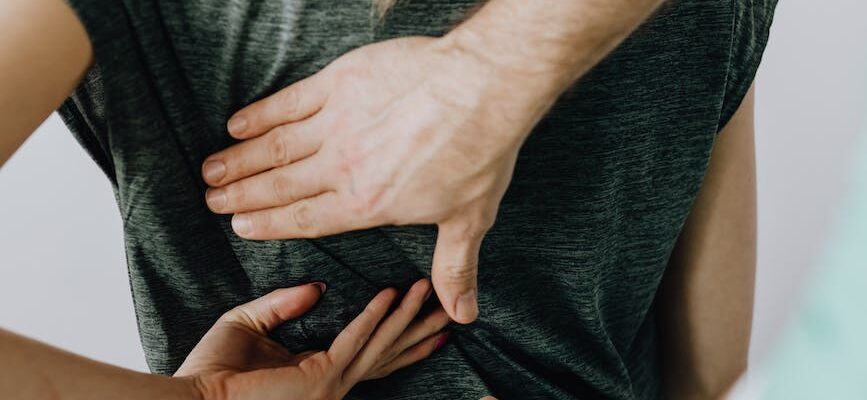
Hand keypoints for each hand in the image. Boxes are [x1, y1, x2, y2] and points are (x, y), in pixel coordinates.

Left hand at [176, 279, 449, 399]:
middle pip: (386, 353)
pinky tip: (392, 296)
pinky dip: (375, 316)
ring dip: (406, 316)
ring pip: (379, 344)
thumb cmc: (211, 371)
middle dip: (419, 331)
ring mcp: (330, 384)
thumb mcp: (250, 325)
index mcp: (318, 375)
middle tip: (449, 311)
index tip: (426, 323)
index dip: (399, 338)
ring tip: (428, 291)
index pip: (368, 355)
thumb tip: (319, 288)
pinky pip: (355, 340)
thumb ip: (284, 304)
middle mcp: (332, 384)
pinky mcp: (321, 379)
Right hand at [202, 35, 557, 323]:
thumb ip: (455, 268)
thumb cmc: (478, 154)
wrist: (480, 91)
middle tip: (212, 200)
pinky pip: (288, 102)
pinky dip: (259, 114)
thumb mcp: (468, 219)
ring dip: (239, 160)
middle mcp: (342, 168)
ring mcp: (336, 124)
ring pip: (274, 148)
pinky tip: (237, 123)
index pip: (306, 219)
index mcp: (366, 204)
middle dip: (242, 196)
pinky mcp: (338, 84)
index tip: (241, 227)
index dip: (269, 224)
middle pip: (280, 186)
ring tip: (212, 170)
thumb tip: (463, 313)